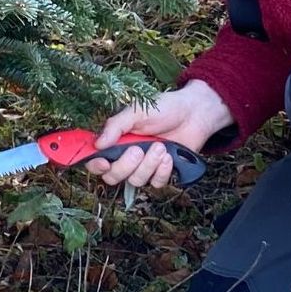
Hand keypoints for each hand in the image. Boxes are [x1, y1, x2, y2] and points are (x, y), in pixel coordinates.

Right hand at [84, 80, 232, 188]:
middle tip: (139, 150)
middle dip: (125, 166)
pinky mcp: (162, 173)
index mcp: (117, 141)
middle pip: (113, 177)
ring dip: (148, 165)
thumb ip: (116, 126)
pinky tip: (169, 156)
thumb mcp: (137, 111)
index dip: (96, 165)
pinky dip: (162, 171)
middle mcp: (127, 156)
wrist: (194, 113)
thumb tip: (97, 144)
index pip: (97, 161)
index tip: (104, 162)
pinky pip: (155, 183)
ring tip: (161, 147)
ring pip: (135, 181)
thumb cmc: (164, 108)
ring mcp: (145, 166)